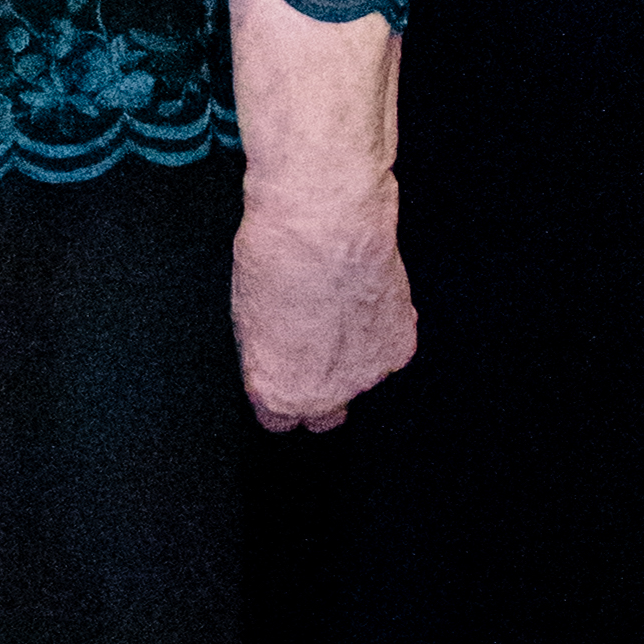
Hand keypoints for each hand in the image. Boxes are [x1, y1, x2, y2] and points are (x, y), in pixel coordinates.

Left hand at [232, 164, 413, 432]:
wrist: (326, 222)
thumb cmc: (278, 254)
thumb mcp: (245, 312)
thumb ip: (265, 353)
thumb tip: (276, 354)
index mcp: (278, 391)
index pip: (279, 420)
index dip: (281, 389)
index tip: (283, 371)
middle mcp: (323, 396)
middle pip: (323, 415)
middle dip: (318, 389)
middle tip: (312, 347)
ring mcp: (366, 377)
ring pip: (360, 381)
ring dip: (353, 355)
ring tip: (339, 305)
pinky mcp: (399, 349)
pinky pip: (388, 351)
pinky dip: (381, 330)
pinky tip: (364, 296)